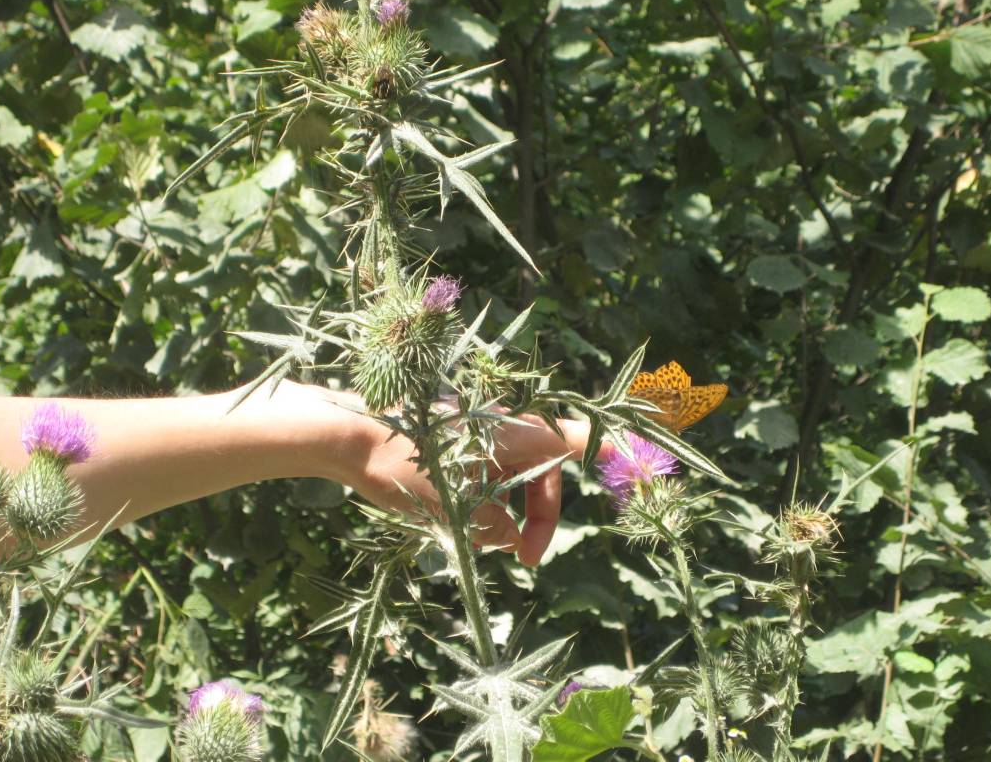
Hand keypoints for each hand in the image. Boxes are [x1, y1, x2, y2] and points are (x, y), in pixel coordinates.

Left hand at [245, 380, 607, 566]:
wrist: (347, 437)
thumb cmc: (407, 464)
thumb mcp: (459, 508)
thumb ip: (496, 528)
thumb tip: (510, 540)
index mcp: (519, 434)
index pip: (581, 438)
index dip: (615, 450)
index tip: (643, 462)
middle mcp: (507, 430)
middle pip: (546, 474)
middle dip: (541, 518)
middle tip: (527, 561)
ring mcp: (481, 437)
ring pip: (515, 480)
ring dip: (509, 515)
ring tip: (485, 547)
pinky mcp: (457, 446)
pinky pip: (489, 477)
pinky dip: (485, 503)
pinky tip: (461, 526)